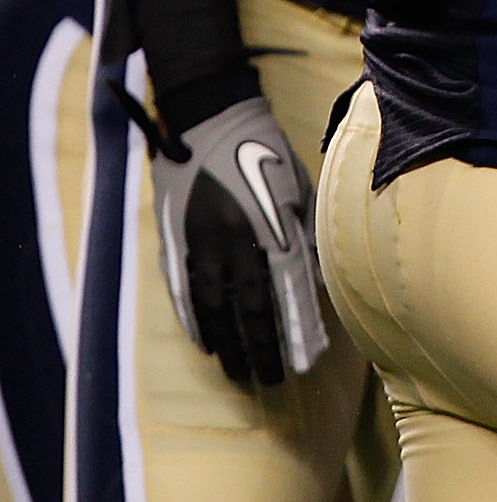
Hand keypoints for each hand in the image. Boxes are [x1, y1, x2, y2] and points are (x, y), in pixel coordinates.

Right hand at [149, 96, 330, 385]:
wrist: (210, 121)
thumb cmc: (265, 153)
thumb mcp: (298, 189)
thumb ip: (305, 234)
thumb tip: (314, 279)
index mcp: (273, 226)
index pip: (289, 291)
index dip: (297, 329)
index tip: (306, 361)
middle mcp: (237, 241)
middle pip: (252, 307)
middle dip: (263, 347)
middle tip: (273, 380)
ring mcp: (202, 243)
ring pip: (216, 306)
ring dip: (229, 343)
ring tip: (239, 372)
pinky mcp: (177, 241)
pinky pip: (185, 290)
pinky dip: (196, 320)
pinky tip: (206, 344)